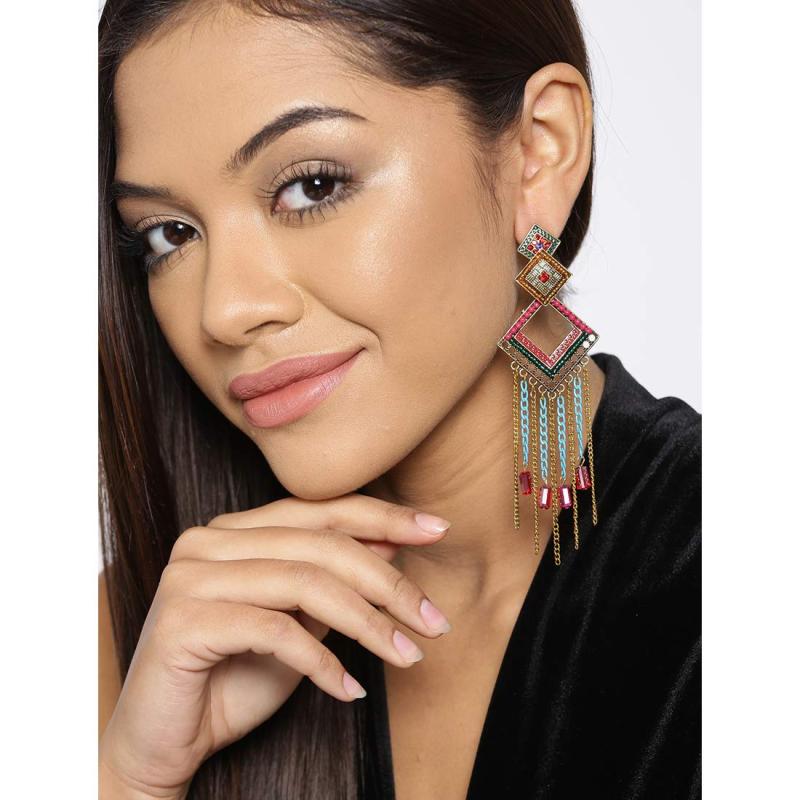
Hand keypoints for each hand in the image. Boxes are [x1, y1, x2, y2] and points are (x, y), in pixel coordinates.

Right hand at [98, 493, 451, 797]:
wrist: (164, 743)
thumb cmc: (233, 680)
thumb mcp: (300, 623)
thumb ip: (334, 580)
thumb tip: (391, 539)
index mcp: (235, 530)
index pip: (321, 510)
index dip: (384, 517)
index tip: (438, 529)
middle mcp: (208, 540)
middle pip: (321, 546)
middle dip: (388, 582)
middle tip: (434, 621)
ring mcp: (190, 575)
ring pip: (305, 582)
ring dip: (368, 624)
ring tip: (407, 655)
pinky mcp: (183, 620)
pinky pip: (275, 629)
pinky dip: (323, 661)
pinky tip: (350, 689)